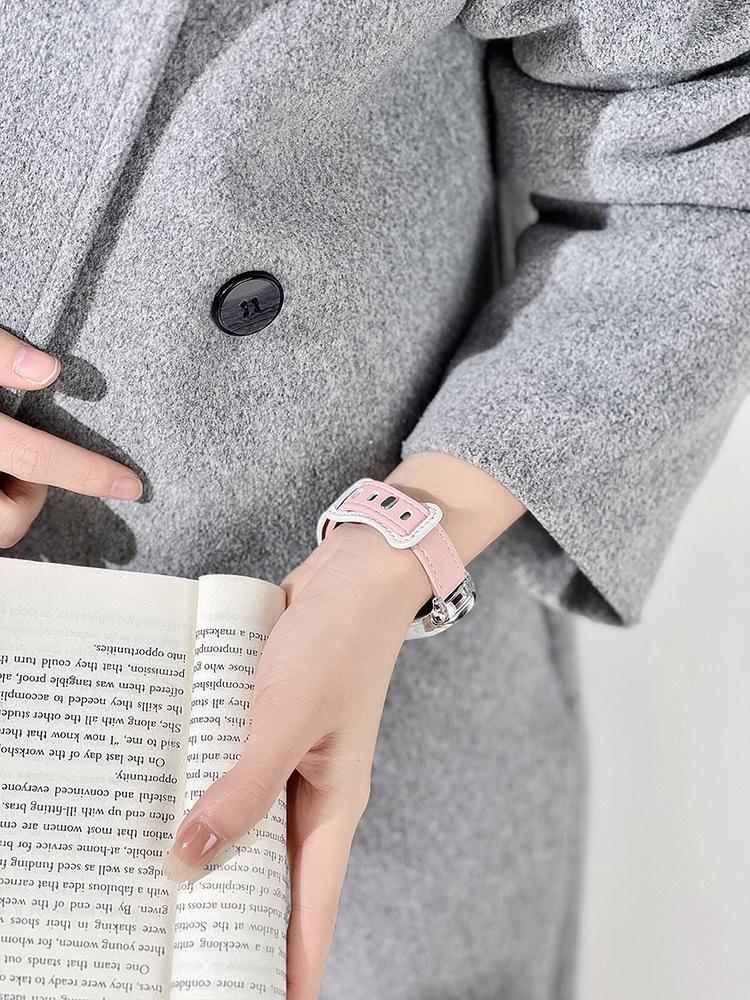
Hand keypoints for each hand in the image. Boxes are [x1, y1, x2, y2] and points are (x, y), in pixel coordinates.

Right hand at [0, 327, 142, 545]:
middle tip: (28, 462)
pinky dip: (2, 496)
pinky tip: (1, 469)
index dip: (87, 474)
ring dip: (11, 499)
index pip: (35, 459)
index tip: (130, 485)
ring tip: (6, 462)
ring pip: (0, 525)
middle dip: (31, 498)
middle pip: (11, 520)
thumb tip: (47, 370)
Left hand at [162, 452, 525, 998]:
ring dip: (207, 848)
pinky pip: (228, 772)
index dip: (288, 970)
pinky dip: (200, 789)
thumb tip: (188, 862)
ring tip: (157, 887)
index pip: (311, 912)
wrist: (355, 574)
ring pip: (242, 824)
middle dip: (232, 917)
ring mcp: (286, 758)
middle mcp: (310, 792)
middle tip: (182, 953)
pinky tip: (161, 796)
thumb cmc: (341, 644)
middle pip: (269, 877)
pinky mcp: (264, 726)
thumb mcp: (289, 719)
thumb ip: (243, 789)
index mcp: (333, 807)